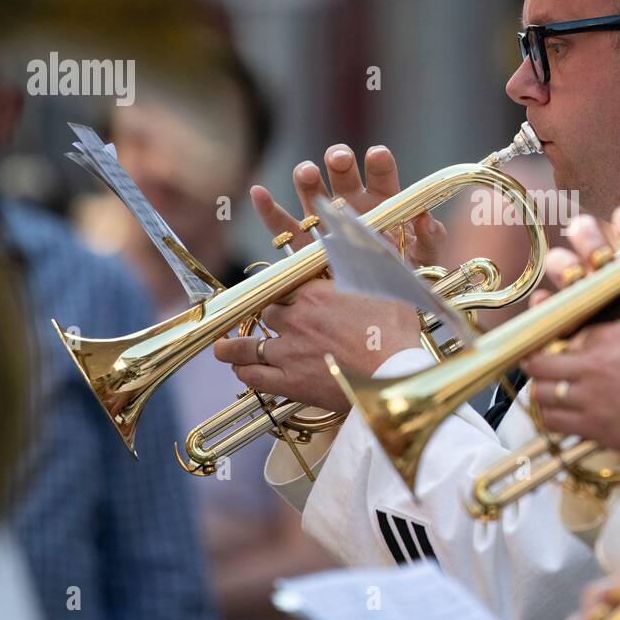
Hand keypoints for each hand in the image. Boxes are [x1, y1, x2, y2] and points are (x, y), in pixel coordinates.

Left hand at [213, 277, 422, 411]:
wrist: (396, 374)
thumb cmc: (397, 332)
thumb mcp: (387, 286)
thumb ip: (371, 263)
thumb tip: (370, 236)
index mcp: (317, 292)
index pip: (285, 286)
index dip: (282, 293)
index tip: (281, 296)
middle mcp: (297, 319)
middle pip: (268, 313)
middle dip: (267, 317)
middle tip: (264, 322)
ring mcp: (290, 351)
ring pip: (249, 344)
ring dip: (233, 347)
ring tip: (223, 348)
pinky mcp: (291, 382)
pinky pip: (255, 377)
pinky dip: (244, 373)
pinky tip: (240, 372)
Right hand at [251, 143, 445, 264]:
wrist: (383, 306)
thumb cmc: (409, 274)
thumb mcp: (426, 257)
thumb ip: (430, 237)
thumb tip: (426, 218)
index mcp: (384, 200)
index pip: (381, 174)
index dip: (378, 163)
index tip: (376, 155)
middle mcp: (352, 203)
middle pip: (342, 174)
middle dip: (339, 162)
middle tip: (338, 159)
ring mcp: (325, 221)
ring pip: (312, 192)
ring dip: (307, 178)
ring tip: (306, 173)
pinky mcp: (302, 245)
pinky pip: (281, 226)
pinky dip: (268, 209)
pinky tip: (258, 193)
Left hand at [521, 209, 619, 454]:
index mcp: (613, 337)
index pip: (570, 331)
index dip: (569, 338)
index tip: (575, 344)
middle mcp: (593, 365)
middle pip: (539, 361)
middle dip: (539, 362)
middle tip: (548, 365)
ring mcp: (589, 399)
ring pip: (539, 392)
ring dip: (542, 390)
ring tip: (553, 390)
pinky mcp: (591, 429)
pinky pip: (551, 422)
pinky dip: (550, 418)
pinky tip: (562, 415)